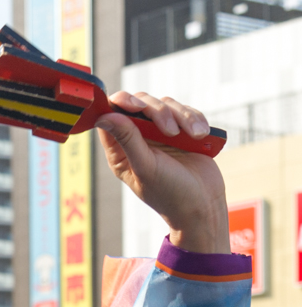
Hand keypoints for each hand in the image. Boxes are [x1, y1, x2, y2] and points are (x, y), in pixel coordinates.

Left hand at [96, 92, 228, 254]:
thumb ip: (127, 139)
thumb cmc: (168, 193)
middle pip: (138, 104)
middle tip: (169, 130)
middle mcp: (137, 139)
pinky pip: (185, 111)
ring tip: (192, 136)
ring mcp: (159, 133)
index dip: (118, 104)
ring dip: (180, 117)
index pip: (110, 117)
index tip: (131, 105)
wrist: (202, 203)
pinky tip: (200, 135)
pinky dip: (194, 119)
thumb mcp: (145, 167)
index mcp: (120, 152)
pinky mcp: (181, 129)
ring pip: (164, 104)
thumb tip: (103, 116)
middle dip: (155, 111)